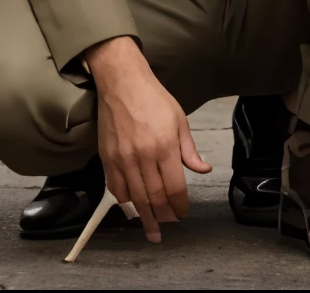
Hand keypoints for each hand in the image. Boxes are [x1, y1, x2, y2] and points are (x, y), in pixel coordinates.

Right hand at [85, 36, 210, 241]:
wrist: (121, 81)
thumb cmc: (153, 98)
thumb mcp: (179, 119)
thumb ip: (189, 149)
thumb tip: (203, 170)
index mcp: (164, 147)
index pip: (174, 189)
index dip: (180, 206)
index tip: (183, 213)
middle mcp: (143, 156)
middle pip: (155, 198)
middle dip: (163, 217)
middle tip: (167, 227)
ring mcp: (122, 158)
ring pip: (135, 198)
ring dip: (144, 216)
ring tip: (151, 229)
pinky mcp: (107, 156)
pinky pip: (115, 187)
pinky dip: (124, 201)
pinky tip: (131, 206)